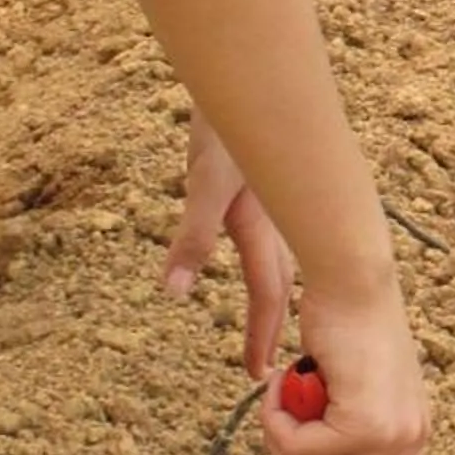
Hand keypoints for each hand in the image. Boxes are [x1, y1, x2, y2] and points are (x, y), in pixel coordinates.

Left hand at [162, 119, 294, 380]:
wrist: (244, 79)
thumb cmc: (226, 131)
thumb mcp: (206, 183)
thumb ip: (193, 236)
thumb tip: (174, 291)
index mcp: (265, 228)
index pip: (268, 295)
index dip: (262, 335)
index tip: (257, 375)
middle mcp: (275, 222)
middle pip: (277, 285)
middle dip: (271, 327)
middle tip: (263, 369)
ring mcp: (270, 205)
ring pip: (279, 262)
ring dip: (272, 299)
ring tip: (268, 325)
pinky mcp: (259, 190)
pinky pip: (270, 240)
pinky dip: (268, 265)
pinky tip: (259, 261)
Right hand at [262, 276, 428, 454]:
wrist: (353, 282)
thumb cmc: (345, 330)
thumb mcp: (353, 395)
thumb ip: (348, 445)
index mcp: (413, 438)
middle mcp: (412, 441)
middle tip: (285, 442)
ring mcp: (392, 436)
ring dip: (281, 449)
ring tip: (282, 403)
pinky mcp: (365, 423)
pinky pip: (295, 452)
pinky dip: (274, 422)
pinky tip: (278, 385)